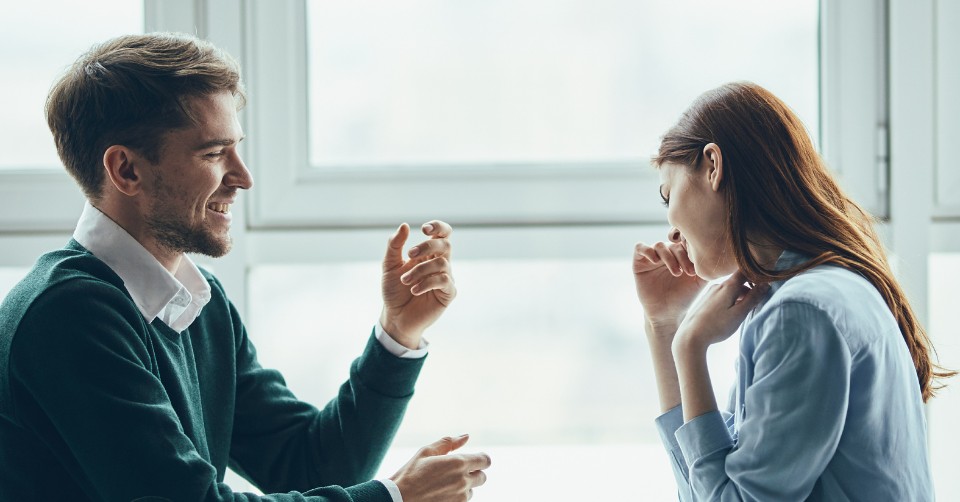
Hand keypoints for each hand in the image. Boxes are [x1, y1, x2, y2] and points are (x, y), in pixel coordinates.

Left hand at [380, 221, 455, 348]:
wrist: (395, 316)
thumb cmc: (394, 291)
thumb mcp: (389, 266)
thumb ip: (395, 245)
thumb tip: (405, 225)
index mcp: (428, 254)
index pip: (442, 234)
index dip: (438, 227)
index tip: (424, 229)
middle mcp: (440, 264)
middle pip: (445, 244)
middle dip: (427, 246)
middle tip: (410, 254)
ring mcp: (446, 278)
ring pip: (441, 263)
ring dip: (420, 270)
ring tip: (405, 281)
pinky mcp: (448, 294)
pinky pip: (444, 281)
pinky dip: (427, 283)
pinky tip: (414, 290)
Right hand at [390, 435, 490, 501]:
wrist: (399, 499)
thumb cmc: (410, 474)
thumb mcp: (426, 452)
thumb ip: (448, 443)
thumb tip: (466, 436)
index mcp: (458, 463)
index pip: (485, 460)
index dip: (481, 459)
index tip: (475, 460)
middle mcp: (463, 481)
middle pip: (482, 477)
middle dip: (473, 473)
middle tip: (456, 472)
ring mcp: (460, 497)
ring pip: (471, 491)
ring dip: (464, 487)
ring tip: (443, 484)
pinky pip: (463, 501)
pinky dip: (456, 497)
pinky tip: (441, 493)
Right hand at [633, 241, 706, 331]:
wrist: (667, 313)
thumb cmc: (684, 297)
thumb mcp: (700, 280)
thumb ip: (706, 265)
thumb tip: (719, 251)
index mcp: (680, 254)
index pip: (685, 240)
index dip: (691, 245)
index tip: (698, 261)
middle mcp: (666, 253)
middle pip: (674, 243)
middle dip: (682, 256)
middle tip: (690, 272)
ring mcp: (652, 257)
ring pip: (659, 245)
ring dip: (669, 257)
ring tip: (676, 273)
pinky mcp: (639, 262)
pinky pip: (640, 247)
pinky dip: (647, 250)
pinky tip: (656, 261)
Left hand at [673, 270, 768, 354]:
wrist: (691, 335)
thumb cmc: (717, 325)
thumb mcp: (739, 313)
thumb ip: (753, 298)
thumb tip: (765, 285)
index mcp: (728, 286)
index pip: (745, 271)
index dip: (756, 274)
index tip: (765, 282)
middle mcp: (718, 286)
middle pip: (738, 281)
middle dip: (749, 288)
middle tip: (757, 300)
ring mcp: (710, 293)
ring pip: (730, 289)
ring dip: (740, 295)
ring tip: (745, 309)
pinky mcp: (705, 301)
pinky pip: (722, 295)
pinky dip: (731, 300)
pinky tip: (731, 312)